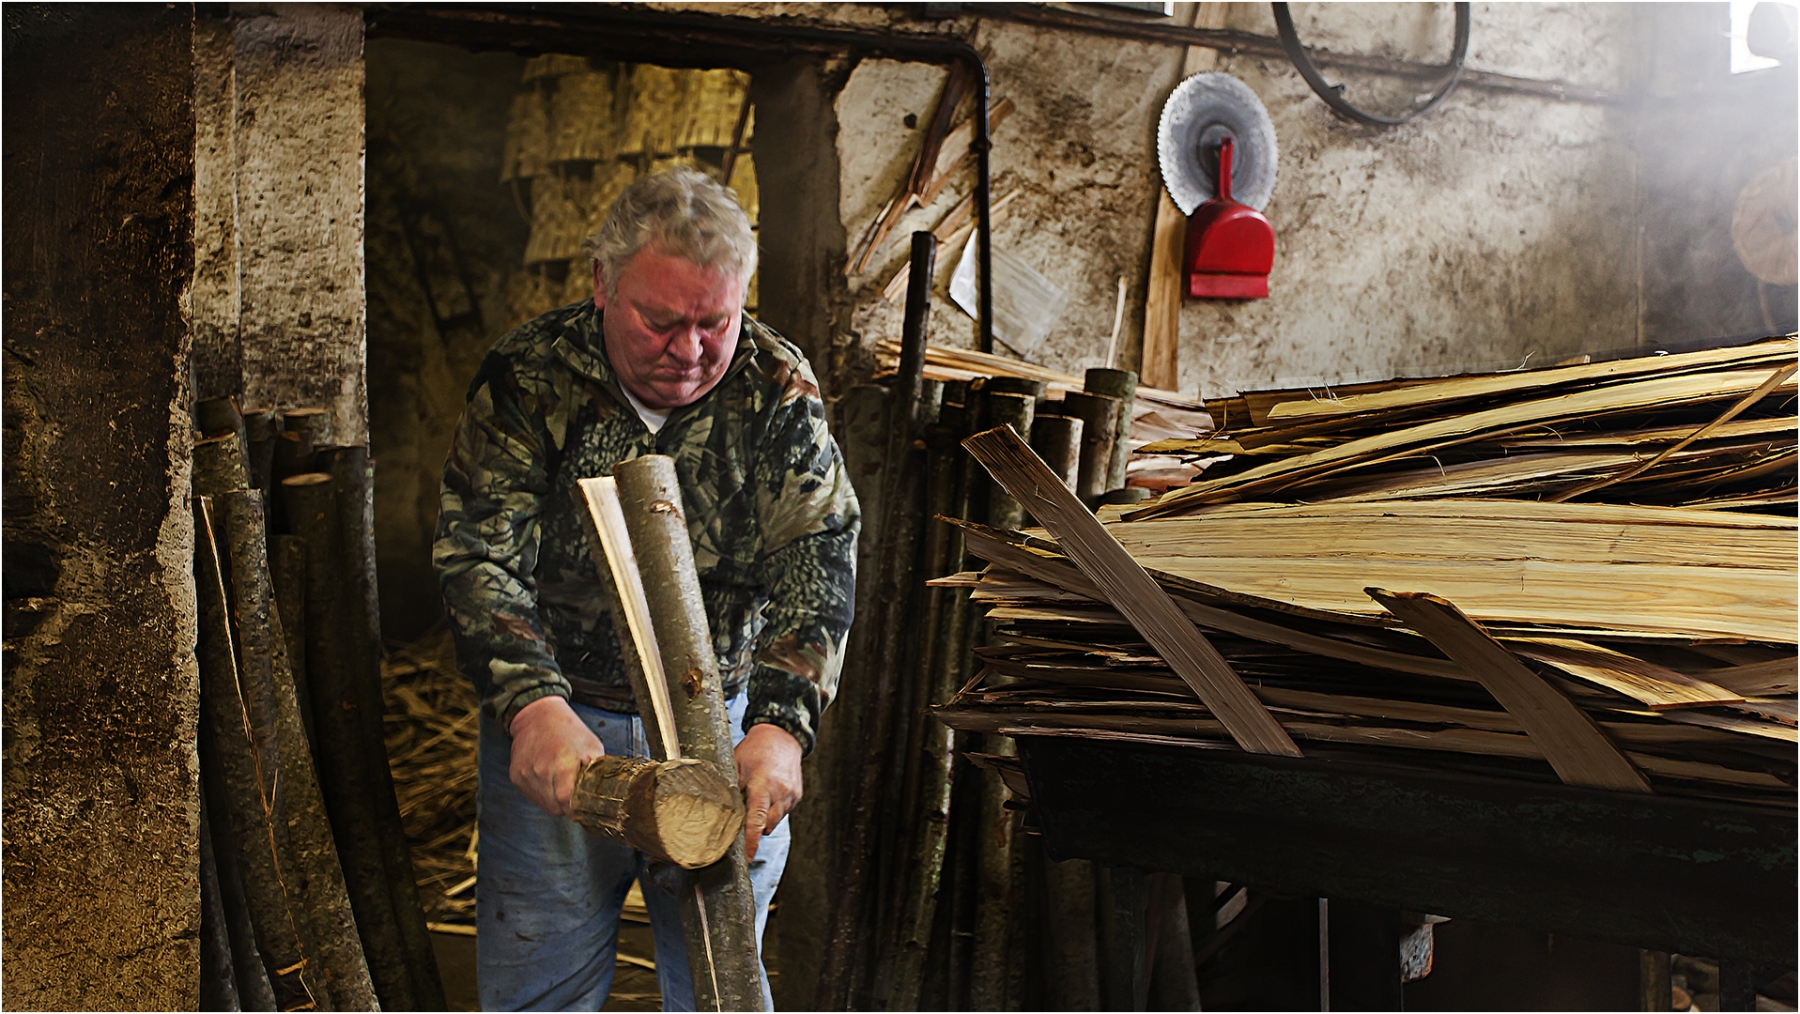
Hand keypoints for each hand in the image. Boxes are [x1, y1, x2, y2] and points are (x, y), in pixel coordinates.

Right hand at [508, 696, 603, 816]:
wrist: (538, 715)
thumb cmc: (569, 731)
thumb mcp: (592, 747)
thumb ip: (597, 774)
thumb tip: (603, 797)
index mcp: (562, 765)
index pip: (567, 802)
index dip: (577, 808)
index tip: (583, 806)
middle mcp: (540, 772)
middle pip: (555, 807)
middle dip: (567, 805)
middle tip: (575, 792)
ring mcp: (526, 775)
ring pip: (544, 804)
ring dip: (554, 800)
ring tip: (561, 782)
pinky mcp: (516, 776)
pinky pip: (532, 796)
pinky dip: (542, 794)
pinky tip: (548, 778)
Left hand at [734, 723, 802, 860]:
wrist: (782, 736)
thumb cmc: (755, 750)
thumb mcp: (735, 764)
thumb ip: (729, 788)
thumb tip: (717, 812)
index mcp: (763, 785)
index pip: (756, 821)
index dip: (750, 842)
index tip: (746, 858)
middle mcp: (780, 792)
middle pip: (767, 826)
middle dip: (755, 830)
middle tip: (742, 821)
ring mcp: (791, 795)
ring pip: (775, 821)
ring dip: (764, 820)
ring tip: (756, 801)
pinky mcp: (797, 796)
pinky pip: (783, 813)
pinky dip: (773, 811)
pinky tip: (767, 796)